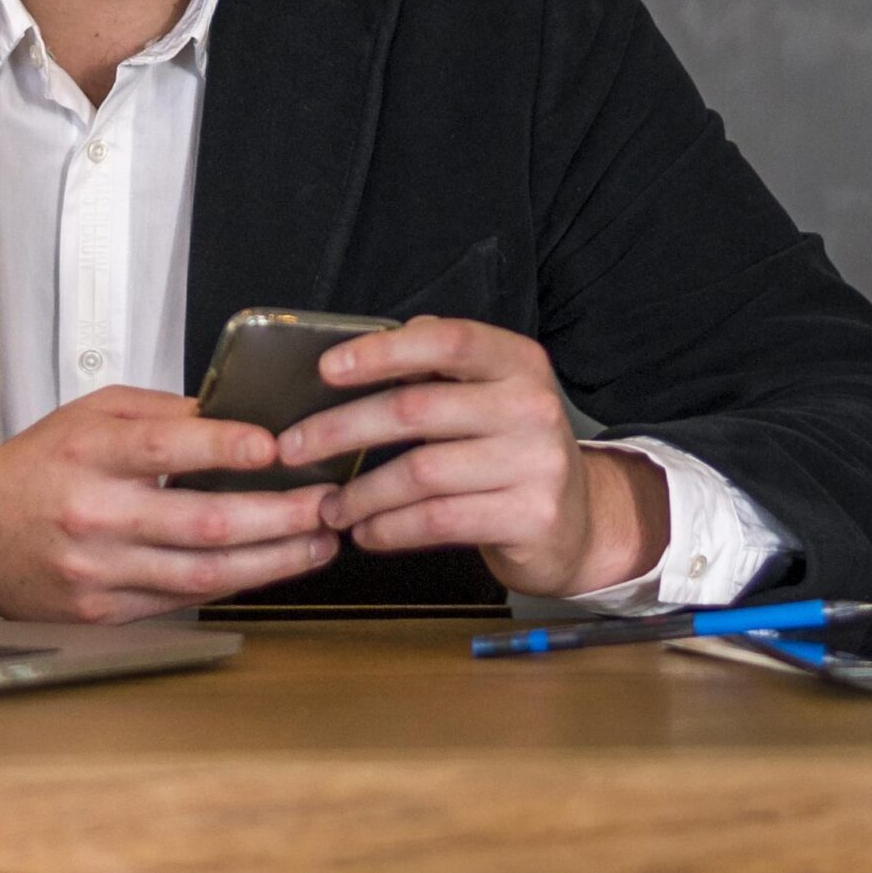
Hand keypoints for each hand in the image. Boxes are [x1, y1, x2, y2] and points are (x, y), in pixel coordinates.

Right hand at [0, 387, 338, 622]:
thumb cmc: (34, 467)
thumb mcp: (89, 416)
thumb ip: (159, 414)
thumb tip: (231, 417)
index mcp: (89, 453)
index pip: (167, 449)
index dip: (226, 447)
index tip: (277, 446)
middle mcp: (95, 514)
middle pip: (202, 521)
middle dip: (278, 515)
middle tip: (327, 504)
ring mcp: (99, 571)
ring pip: (203, 571)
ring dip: (273, 559)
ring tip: (319, 543)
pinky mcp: (104, 612)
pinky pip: (184, 598)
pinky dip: (233, 582)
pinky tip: (269, 567)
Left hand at [275, 316, 668, 596]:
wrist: (579, 521)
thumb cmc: (508, 447)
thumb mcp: (487, 394)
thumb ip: (437, 367)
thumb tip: (365, 347)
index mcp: (517, 361)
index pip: (446, 340)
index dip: (383, 351)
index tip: (326, 369)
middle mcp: (532, 406)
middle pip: (416, 410)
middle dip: (341, 430)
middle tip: (292, 449)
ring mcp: (536, 463)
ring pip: (420, 473)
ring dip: (360, 492)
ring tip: (328, 507)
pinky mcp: (531, 517)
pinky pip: (438, 520)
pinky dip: (390, 528)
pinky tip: (365, 532)